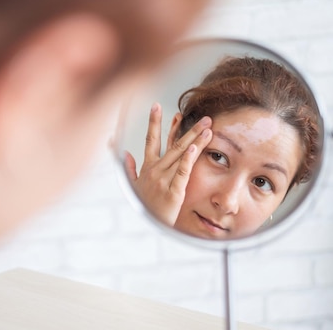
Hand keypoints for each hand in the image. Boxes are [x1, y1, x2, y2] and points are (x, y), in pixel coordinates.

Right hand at [124, 103, 211, 225]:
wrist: (149, 226)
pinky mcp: (174, 190)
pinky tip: (196, 147)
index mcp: (147, 167)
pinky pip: (182, 171)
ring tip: (208, 127)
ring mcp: (164, 179)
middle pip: (172, 144)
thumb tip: (124, 154)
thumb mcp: (133, 186)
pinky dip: (188, 159)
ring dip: (195, 139)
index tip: (157, 106)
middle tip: (200, 115)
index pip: (151, 139)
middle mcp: (155, 170)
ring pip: (181, 154)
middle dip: (185, 127)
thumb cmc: (145, 206)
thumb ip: (130, 168)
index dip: (154, 122)